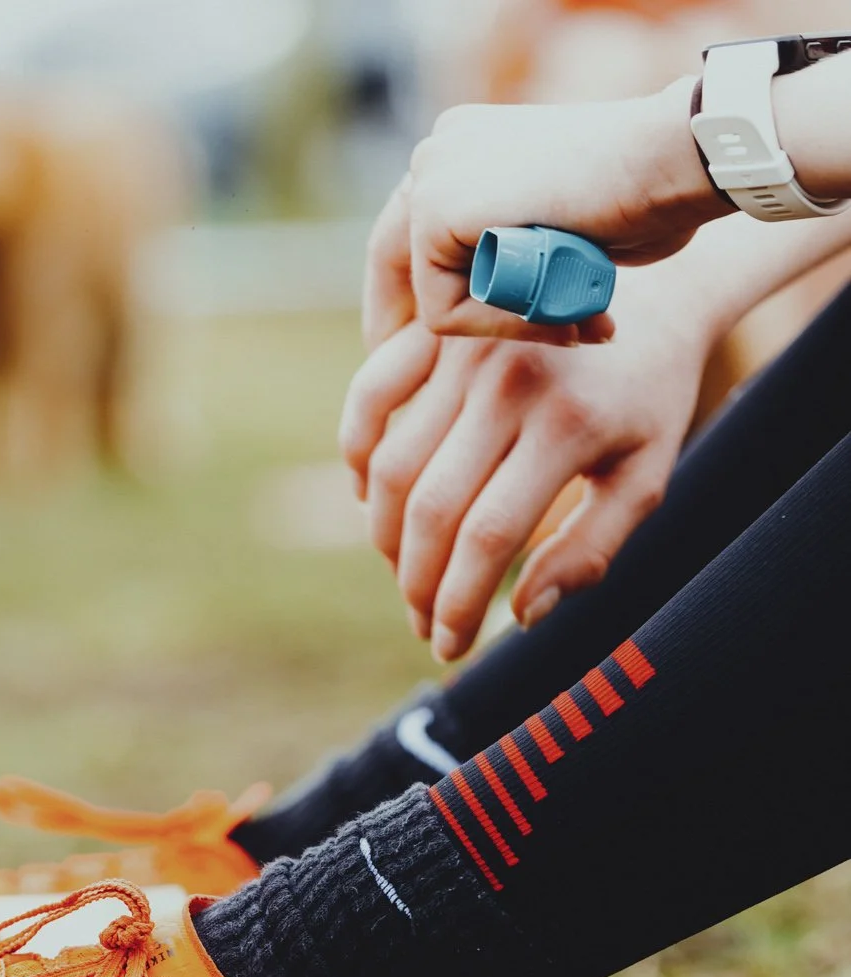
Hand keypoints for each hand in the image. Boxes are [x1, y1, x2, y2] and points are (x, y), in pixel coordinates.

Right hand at [340, 262, 710, 659]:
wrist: (655, 294)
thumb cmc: (649, 404)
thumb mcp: (644, 480)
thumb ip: (589, 551)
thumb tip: (522, 614)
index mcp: (568, 424)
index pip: (489, 537)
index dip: (459, 603)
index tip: (449, 645)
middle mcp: (510, 381)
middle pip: (432, 509)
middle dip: (417, 585)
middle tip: (424, 624)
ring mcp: (466, 351)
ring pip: (393, 466)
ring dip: (387, 538)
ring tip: (407, 577)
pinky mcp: (437, 331)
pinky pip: (370, 396)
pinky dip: (358, 453)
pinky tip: (374, 501)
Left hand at [364, 78, 726, 347]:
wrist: (672, 161)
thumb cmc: (647, 201)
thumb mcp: (564, 230)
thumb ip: (519, 252)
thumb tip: (501, 295)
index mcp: (467, 145)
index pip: (409, 237)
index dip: (414, 301)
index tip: (427, 358)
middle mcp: (441, 152)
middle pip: (390, 262)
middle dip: (406, 329)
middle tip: (421, 391)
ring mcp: (435, 174)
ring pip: (427, 295)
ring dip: (489, 329)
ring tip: (563, 325)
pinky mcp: (436, 209)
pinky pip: (442, 312)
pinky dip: (494, 330)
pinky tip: (551, 314)